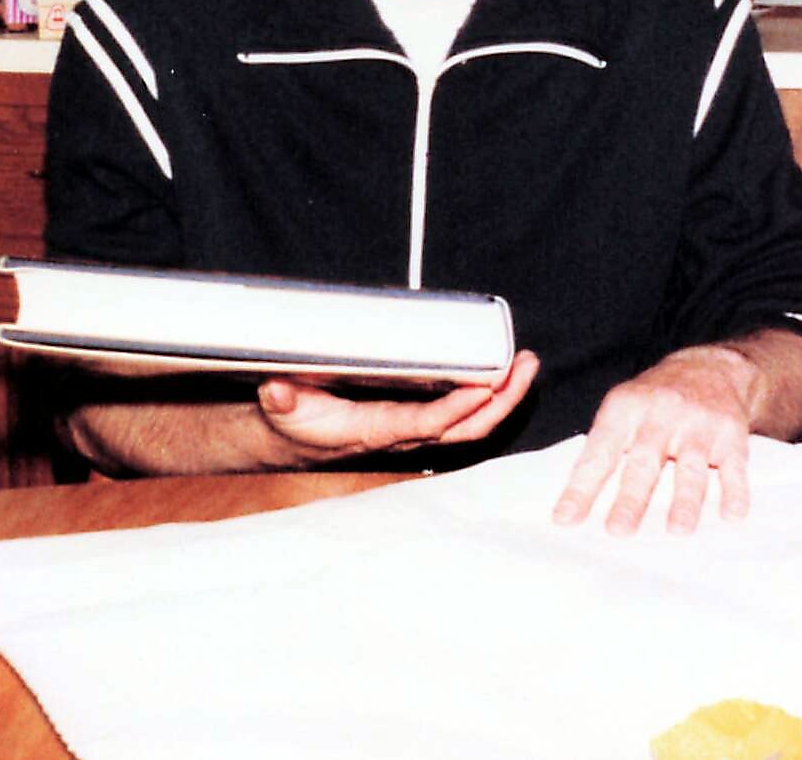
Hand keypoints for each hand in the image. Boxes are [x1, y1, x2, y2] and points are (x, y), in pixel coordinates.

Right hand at [256, 349, 538, 463]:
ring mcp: (417, 428)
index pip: (423, 423)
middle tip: (523, 366)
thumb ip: (283, 401)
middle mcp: (405, 433)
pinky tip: (506, 374)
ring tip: (526, 364)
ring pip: (471, 421)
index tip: (481, 389)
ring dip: (503, 396)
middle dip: (499, 401)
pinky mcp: (420, 419)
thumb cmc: (299, 421)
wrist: (300, 438)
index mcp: (375, 430)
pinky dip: (490, 396)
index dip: (453, 410)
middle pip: (464, 426)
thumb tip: (275, 391)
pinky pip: (464, 415)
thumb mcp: (284, 410)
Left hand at [552, 345, 765, 535]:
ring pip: (690, 467)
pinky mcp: (731, 435)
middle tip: (618, 531)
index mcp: (625, 409)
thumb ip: (604, 447)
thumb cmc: (655, 399)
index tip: (566, 519)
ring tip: (677, 530)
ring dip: (684, 500)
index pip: (599, 453)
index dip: (581, 488)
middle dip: (630, 499)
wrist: (709, 368)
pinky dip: (734, 492)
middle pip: (644, 462)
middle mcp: (661, 414)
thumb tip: (576, 499)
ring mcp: (698, 424)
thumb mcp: (622, 408)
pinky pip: (734, 467)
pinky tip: (731, 515)